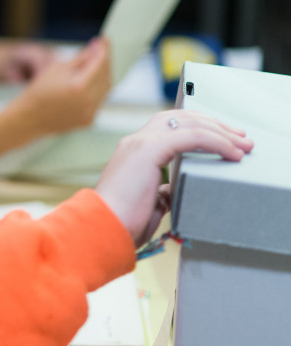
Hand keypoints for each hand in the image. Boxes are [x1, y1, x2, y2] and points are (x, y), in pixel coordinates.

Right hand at [11, 37, 110, 136]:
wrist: (31, 116)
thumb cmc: (39, 92)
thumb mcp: (58, 67)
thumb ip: (81, 58)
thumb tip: (95, 48)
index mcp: (79, 85)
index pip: (100, 62)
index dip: (103, 49)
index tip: (104, 40)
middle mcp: (88, 101)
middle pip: (106, 75)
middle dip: (104, 61)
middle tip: (98, 50)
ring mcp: (90, 112)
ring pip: (106, 88)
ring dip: (103, 75)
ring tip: (93, 66)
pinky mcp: (89, 120)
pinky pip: (100, 100)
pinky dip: (98, 89)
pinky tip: (89, 82)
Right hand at [95, 110, 252, 246]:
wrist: (102, 227)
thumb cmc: (121, 222)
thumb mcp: (147, 202)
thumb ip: (159, 192)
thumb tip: (169, 192)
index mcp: (134, 151)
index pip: (169, 126)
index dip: (198, 128)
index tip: (223, 139)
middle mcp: (136, 141)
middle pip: (180, 118)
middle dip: (213, 124)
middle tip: (239, 137)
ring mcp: (140, 143)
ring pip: (187, 123)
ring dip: (219, 131)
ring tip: (241, 144)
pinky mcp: (148, 150)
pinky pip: (190, 136)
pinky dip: (214, 141)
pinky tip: (230, 151)